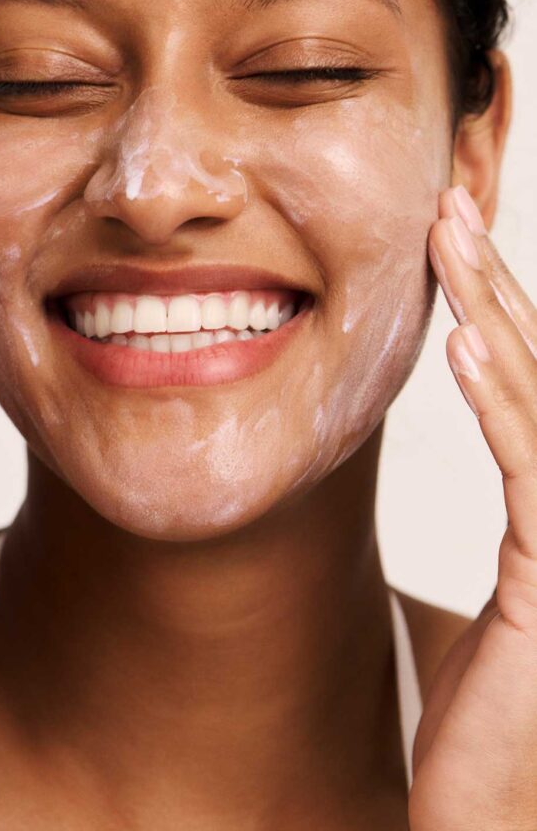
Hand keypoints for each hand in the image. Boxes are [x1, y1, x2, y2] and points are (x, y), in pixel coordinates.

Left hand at [408, 185, 536, 830]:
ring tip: (450, 239)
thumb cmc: (479, 720)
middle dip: (495, 283)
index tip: (446, 237)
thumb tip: (467, 463)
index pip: (527, 384)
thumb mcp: (483, 602)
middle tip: (448, 204)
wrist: (486, 824)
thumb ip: (503, 526)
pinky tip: (464, 342)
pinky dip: (499, 401)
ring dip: (494, 313)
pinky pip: (530, 473)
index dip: (494, 302)